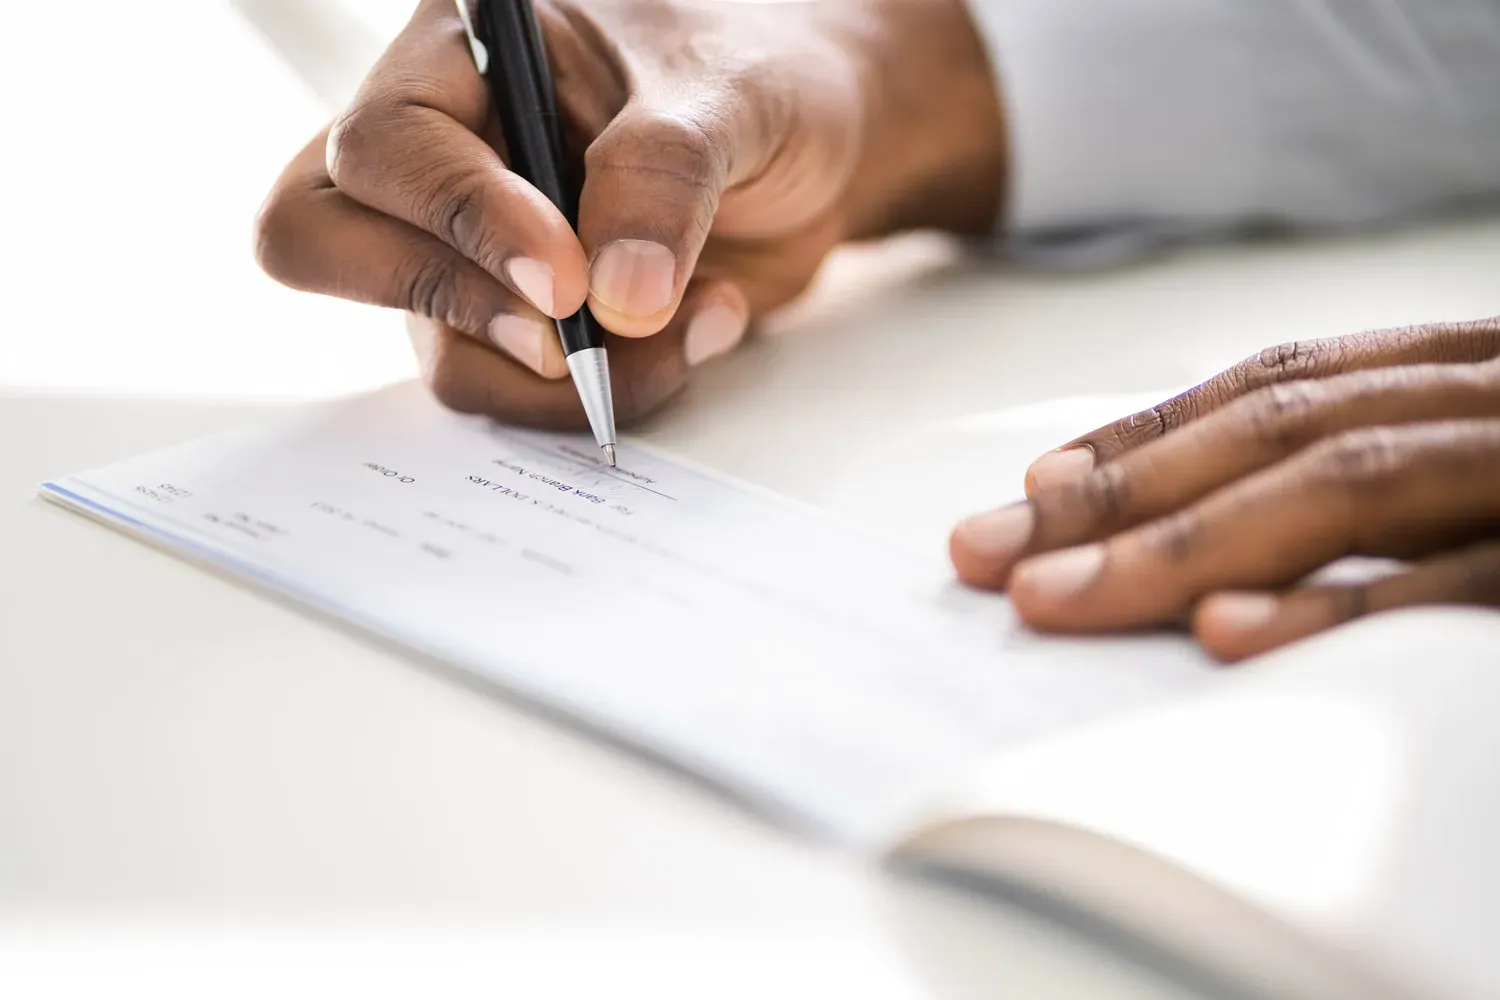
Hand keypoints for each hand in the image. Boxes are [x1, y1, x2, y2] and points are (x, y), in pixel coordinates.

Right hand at [255, 0, 1004, 428]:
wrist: (817, 144)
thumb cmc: (764, 75)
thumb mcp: (733, 96)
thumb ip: (666, 176)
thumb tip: (614, 303)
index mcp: (467, 51)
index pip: (389, 143)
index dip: (463, 221)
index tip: (568, 282)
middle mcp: (446, 149)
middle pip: (325, 241)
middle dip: (453, 306)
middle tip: (570, 338)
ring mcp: (473, 245)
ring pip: (434, 343)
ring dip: (563, 372)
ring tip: (694, 320)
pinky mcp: (523, 319)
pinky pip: (516, 388)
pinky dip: (609, 391)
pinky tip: (698, 331)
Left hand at [950, 317, 1499, 661]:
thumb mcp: (1494, 464)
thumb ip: (1392, 476)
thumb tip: (1227, 557)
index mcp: (1474, 372)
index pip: (1284, 387)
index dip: (1149, 434)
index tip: (1033, 485)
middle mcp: (1496, 399)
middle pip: (1278, 430)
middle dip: (1117, 491)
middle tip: (980, 551)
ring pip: (1339, 485)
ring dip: (1178, 544)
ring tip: (1046, 597)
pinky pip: (1461, 580)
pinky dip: (1334, 602)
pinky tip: (1218, 633)